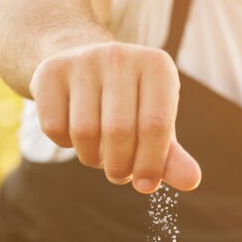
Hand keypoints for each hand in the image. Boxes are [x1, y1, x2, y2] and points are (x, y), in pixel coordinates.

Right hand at [30, 42, 201, 193]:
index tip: (146, 186)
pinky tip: (74, 134)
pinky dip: (64, 144)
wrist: (82, 64)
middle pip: (118, 131)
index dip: (150, 164)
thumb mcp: (154, 122)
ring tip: (100, 154)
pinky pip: (54, 127)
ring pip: (84, 132)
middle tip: (119, 174)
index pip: (155, 125)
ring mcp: (82, 60)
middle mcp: (120, 56)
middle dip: (119, 166)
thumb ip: (171, 155)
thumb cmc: (129, 102)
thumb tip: (191, 181)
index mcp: (157, 66)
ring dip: (91, 158)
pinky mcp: (50, 71)